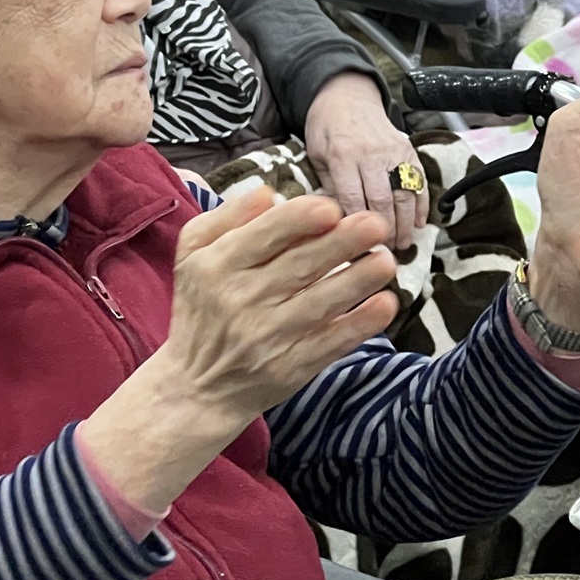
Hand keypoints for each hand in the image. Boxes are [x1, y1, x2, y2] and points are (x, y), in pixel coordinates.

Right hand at [78, 189, 398, 511]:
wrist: (196, 385)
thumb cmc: (202, 307)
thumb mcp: (193, 254)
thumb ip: (226, 217)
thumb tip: (270, 193)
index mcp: (216, 265)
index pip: (264, 235)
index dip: (301, 219)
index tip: (332, 207)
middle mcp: (239, 300)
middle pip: (299, 265)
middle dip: (342, 242)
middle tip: (377, 224)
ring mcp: (266, 337)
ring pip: (320, 303)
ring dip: (358, 280)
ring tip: (386, 260)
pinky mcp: (290, 368)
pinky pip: (330, 343)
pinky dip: (359, 324)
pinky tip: (385, 304)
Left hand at [305, 73, 427, 249]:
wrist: (346, 96)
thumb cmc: (326, 129)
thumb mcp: (316, 155)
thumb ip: (329, 185)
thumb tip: (340, 221)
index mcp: (343, 156)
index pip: (354, 198)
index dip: (359, 226)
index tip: (360, 248)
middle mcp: (371, 154)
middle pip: (383, 199)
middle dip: (387, 230)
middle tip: (387, 252)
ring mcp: (393, 151)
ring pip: (404, 193)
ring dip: (406, 223)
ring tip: (404, 244)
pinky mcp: (408, 149)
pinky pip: (419, 180)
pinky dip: (421, 203)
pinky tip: (420, 222)